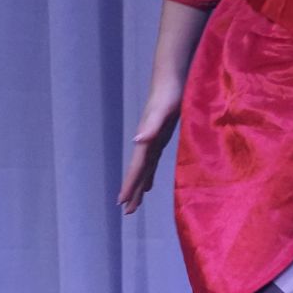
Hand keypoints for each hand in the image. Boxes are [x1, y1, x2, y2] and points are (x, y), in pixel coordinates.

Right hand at [118, 78, 184, 213]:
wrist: (170, 79)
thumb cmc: (169, 94)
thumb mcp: (163, 111)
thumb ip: (150, 126)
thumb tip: (137, 141)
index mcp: (146, 140)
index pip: (136, 167)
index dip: (129, 185)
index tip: (121, 203)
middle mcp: (146, 142)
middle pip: (138, 172)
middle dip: (132, 191)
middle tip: (128, 213)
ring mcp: (152, 140)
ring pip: (144, 169)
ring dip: (139, 185)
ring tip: (135, 202)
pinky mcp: (159, 137)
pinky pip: (152, 161)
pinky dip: (149, 174)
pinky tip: (149, 183)